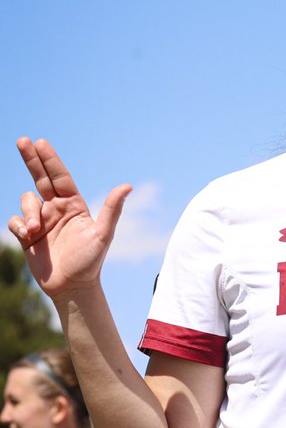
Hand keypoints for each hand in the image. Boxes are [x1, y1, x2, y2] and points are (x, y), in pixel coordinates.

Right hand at [8, 138, 131, 301]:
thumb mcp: (103, 234)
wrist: (73, 286)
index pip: (60, 177)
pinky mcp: (27, 235)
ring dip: (29, 211)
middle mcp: (56, 209)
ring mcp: (41, 221)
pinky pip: (15, 221)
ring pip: (26, 201)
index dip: (50, 160)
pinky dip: (19, 224)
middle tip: (22, 140)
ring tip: (37, 229)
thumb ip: (112, 209)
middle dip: (31, 159)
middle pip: (41, 178)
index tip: (40, 142)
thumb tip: (127, 185)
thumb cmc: (91, 261)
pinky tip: (28, 235)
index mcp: (74, 205)